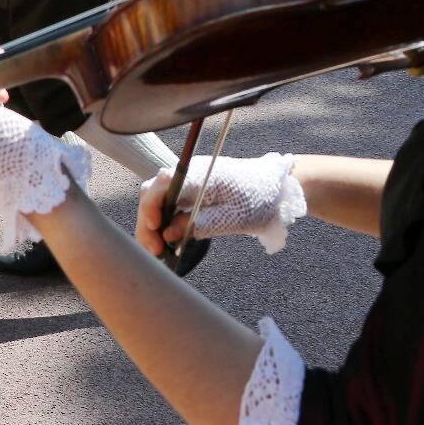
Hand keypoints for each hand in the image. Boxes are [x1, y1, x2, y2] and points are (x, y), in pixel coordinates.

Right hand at [135, 152, 303, 256]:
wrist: (275, 187)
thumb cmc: (258, 199)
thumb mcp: (233, 218)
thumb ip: (199, 224)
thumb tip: (168, 234)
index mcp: (200, 174)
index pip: (163, 185)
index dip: (152, 206)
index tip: (155, 228)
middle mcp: (187, 174)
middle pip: (153, 193)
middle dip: (147, 221)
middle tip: (154, 249)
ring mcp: (186, 181)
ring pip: (156, 200)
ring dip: (153, 224)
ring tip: (158, 250)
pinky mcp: (189, 191)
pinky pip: (167, 204)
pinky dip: (163, 222)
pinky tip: (166, 241)